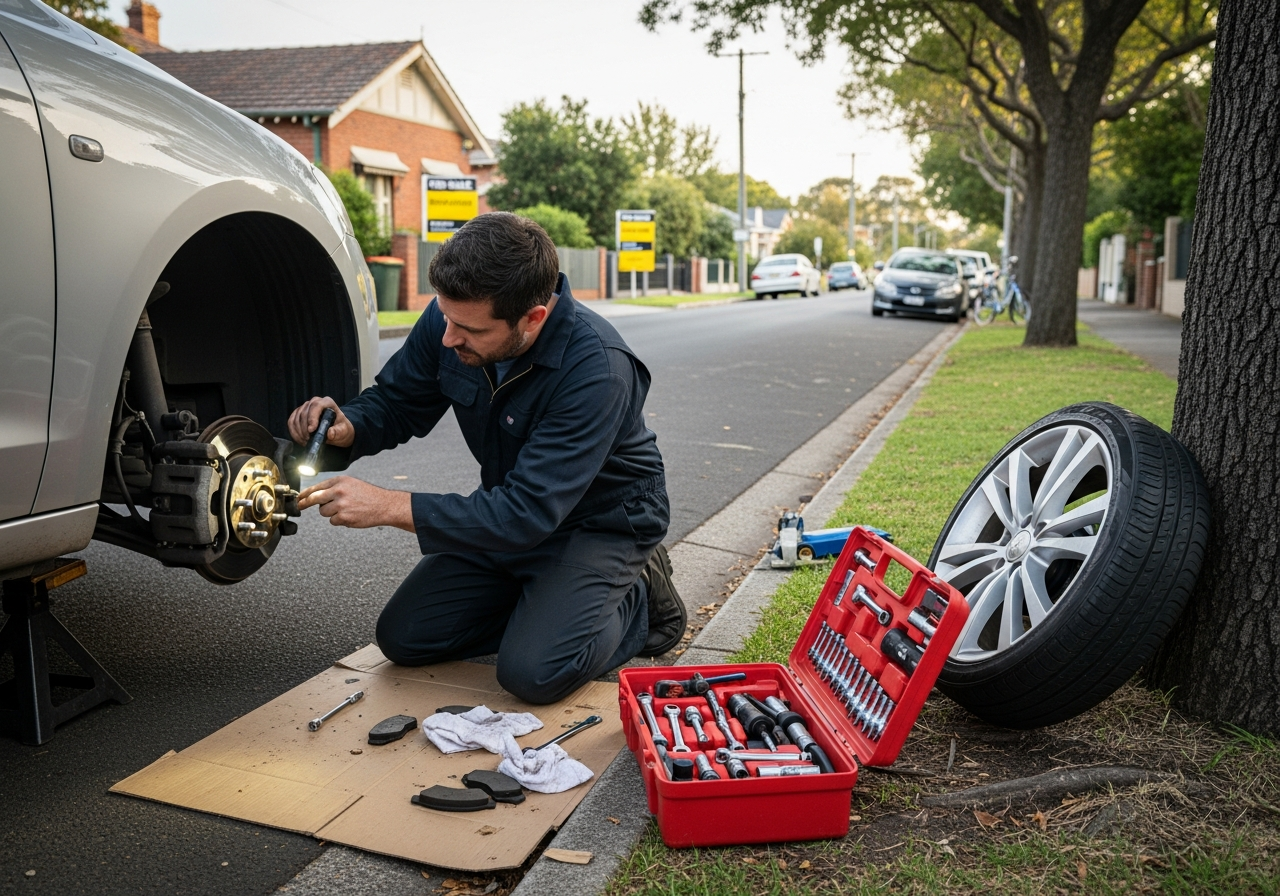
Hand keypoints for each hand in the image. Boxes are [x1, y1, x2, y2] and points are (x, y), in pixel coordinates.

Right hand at [288, 396, 354, 447]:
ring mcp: (305, 407)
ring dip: (299, 432)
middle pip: (304, 413)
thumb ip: (338, 432)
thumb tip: (330, 433)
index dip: (312, 418)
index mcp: (327, 402)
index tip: (311, 430)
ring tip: (306, 441)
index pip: (316, 406)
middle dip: (305, 428)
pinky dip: (294, 432)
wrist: (337, 430)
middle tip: (309, 440)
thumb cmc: (341, 428)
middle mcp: (314, 402)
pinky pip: (291, 422)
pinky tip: (300, 440)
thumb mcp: (344, 431)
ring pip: (296, 418)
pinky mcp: (298, 415)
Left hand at [297, 476, 414, 530]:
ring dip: (330, 513)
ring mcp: (341, 505)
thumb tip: (316, 494)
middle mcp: (339, 491)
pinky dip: (339, 520)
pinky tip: (350, 515)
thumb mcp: (352, 484)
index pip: (317, 487)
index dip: (305, 493)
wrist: (384, 505)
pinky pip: (333, 521)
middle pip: (314, 499)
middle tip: (300, 506)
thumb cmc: (369, 495)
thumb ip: (334, 487)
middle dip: (305, 503)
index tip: (299, 498)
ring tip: (345, 509)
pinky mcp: (344, 517)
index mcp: (340, 481)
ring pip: (324, 512)